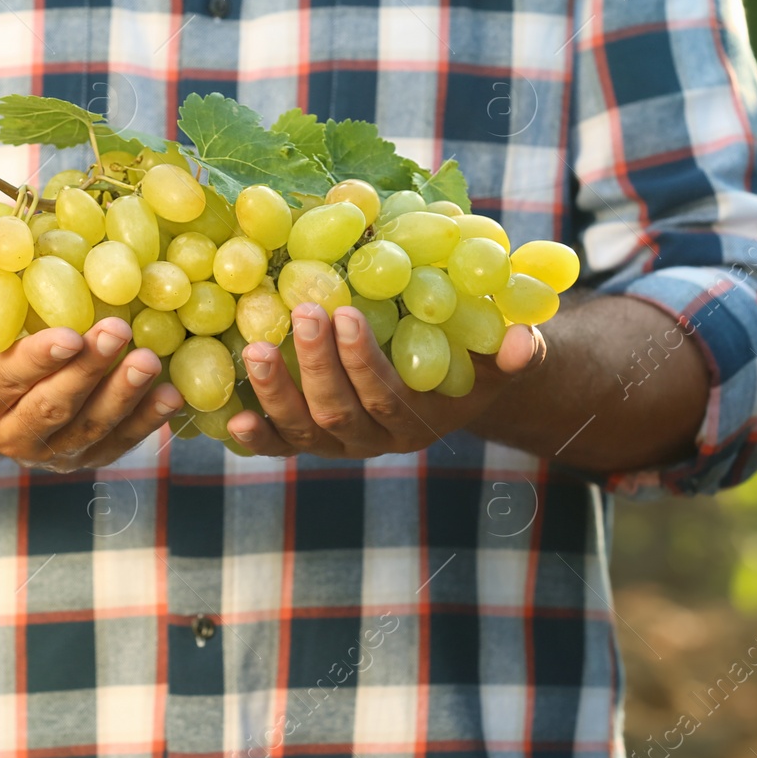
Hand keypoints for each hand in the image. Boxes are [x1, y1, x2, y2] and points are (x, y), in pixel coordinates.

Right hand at [0, 266, 182, 471]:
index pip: (3, 381)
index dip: (37, 361)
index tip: (70, 334)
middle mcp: (7, 433)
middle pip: (52, 407)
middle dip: (87, 372)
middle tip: (118, 332)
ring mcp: (49, 451)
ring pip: (89, 429)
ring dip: (123, 397)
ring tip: (149, 361)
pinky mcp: (85, 456)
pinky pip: (118, 442)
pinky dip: (147, 421)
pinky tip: (172, 395)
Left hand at [226, 303, 546, 458]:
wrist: (448, 391)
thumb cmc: (472, 363)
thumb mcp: (497, 358)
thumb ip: (514, 352)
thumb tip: (523, 340)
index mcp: (418, 422)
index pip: (387, 397)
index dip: (364, 361)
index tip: (347, 314)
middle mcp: (374, 441)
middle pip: (339, 411)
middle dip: (316, 364)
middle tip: (301, 311)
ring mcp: (337, 444)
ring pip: (302, 431)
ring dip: (275, 391)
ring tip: (253, 347)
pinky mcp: (308, 442)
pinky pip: (279, 446)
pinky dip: (256, 436)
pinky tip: (232, 416)